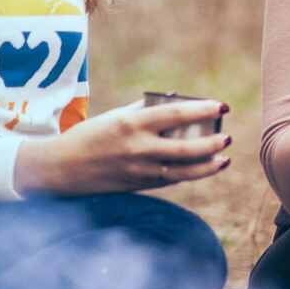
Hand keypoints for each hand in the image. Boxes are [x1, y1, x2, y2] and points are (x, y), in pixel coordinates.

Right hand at [14, 98, 230, 194]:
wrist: (62, 168)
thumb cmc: (91, 135)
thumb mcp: (116, 116)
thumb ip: (145, 110)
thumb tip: (176, 102)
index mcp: (132, 123)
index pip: (176, 114)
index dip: (203, 110)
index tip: (223, 105)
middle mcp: (138, 148)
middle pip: (185, 148)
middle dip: (212, 143)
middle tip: (227, 137)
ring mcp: (139, 170)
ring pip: (183, 171)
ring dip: (207, 166)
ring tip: (224, 158)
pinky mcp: (138, 186)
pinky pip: (170, 180)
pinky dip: (189, 175)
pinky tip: (202, 168)